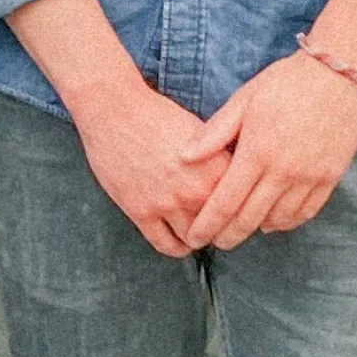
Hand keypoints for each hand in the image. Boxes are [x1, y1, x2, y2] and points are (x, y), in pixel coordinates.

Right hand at [71, 77, 232, 257]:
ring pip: (196, 240)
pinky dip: (177, 248)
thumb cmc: (155, 114)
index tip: (237, 213)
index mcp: (217, 169)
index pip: (243, 206)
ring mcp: (168, 203)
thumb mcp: (202, 132)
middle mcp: (197, 190)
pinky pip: (166, 245)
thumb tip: (239, 178)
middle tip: (219, 226)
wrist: (113, 109)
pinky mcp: (142, 212)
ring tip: (199, 233)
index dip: (242, 210)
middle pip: (222, 227)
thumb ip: (221, 159)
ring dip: (199, 238)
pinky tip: (179, 241)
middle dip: (221, 227)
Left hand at [179, 51, 356, 249]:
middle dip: (228, 236)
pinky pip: (306, 212)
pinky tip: (273, 221)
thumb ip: (214, 133)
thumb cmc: (284, 83)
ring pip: (279, 220)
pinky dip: (287, 222)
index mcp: (256, 152)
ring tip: (239, 230)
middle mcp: (283, 171)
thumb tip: (183, 157)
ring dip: (256, 229)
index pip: (226, 201)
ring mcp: (310, 177)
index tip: (195, 238)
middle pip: (250, 218)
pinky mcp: (331, 178)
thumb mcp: (243, 100)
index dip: (207, 224)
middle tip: (214, 243)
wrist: (337, 75)